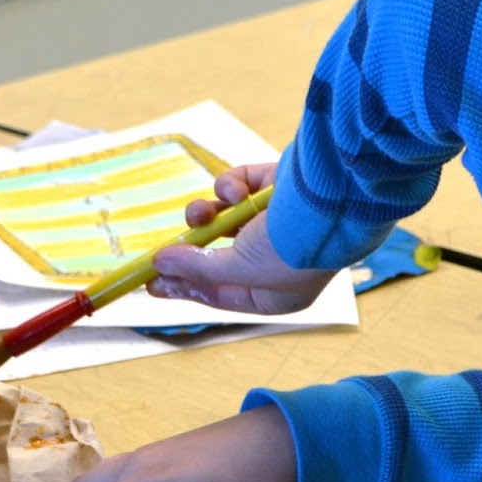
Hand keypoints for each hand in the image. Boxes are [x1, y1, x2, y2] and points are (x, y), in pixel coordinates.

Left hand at [149, 163, 334, 314]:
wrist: (331, 199)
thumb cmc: (292, 249)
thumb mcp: (240, 269)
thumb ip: (198, 268)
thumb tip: (159, 266)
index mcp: (276, 294)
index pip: (221, 294)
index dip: (185, 287)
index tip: (151, 283)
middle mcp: (276, 260)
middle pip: (218, 259)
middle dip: (189, 253)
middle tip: (154, 255)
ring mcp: (276, 221)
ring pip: (222, 221)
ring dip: (205, 216)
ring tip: (201, 212)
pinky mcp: (274, 187)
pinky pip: (237, 189)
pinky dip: (230, 188)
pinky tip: (235, 191)